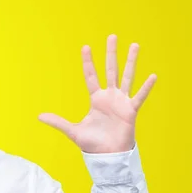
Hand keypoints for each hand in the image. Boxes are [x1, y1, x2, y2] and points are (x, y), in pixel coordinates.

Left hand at [38, 34, 156, 153]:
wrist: (108, 156)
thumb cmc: (92, 144)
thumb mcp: (73, 131)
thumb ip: (58, 122)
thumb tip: (39, 116)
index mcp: (96, 99)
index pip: (90, 76)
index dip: (88, 62)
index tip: (85, 47)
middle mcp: (109, 97)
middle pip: (110, 70)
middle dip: (110, 53)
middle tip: (112, 36)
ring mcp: (121, 102)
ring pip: (126, 77)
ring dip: (130, 61)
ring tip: (135, 45)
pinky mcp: (130, 111)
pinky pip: (139, 97)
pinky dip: (146, 87)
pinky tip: (152, 76)